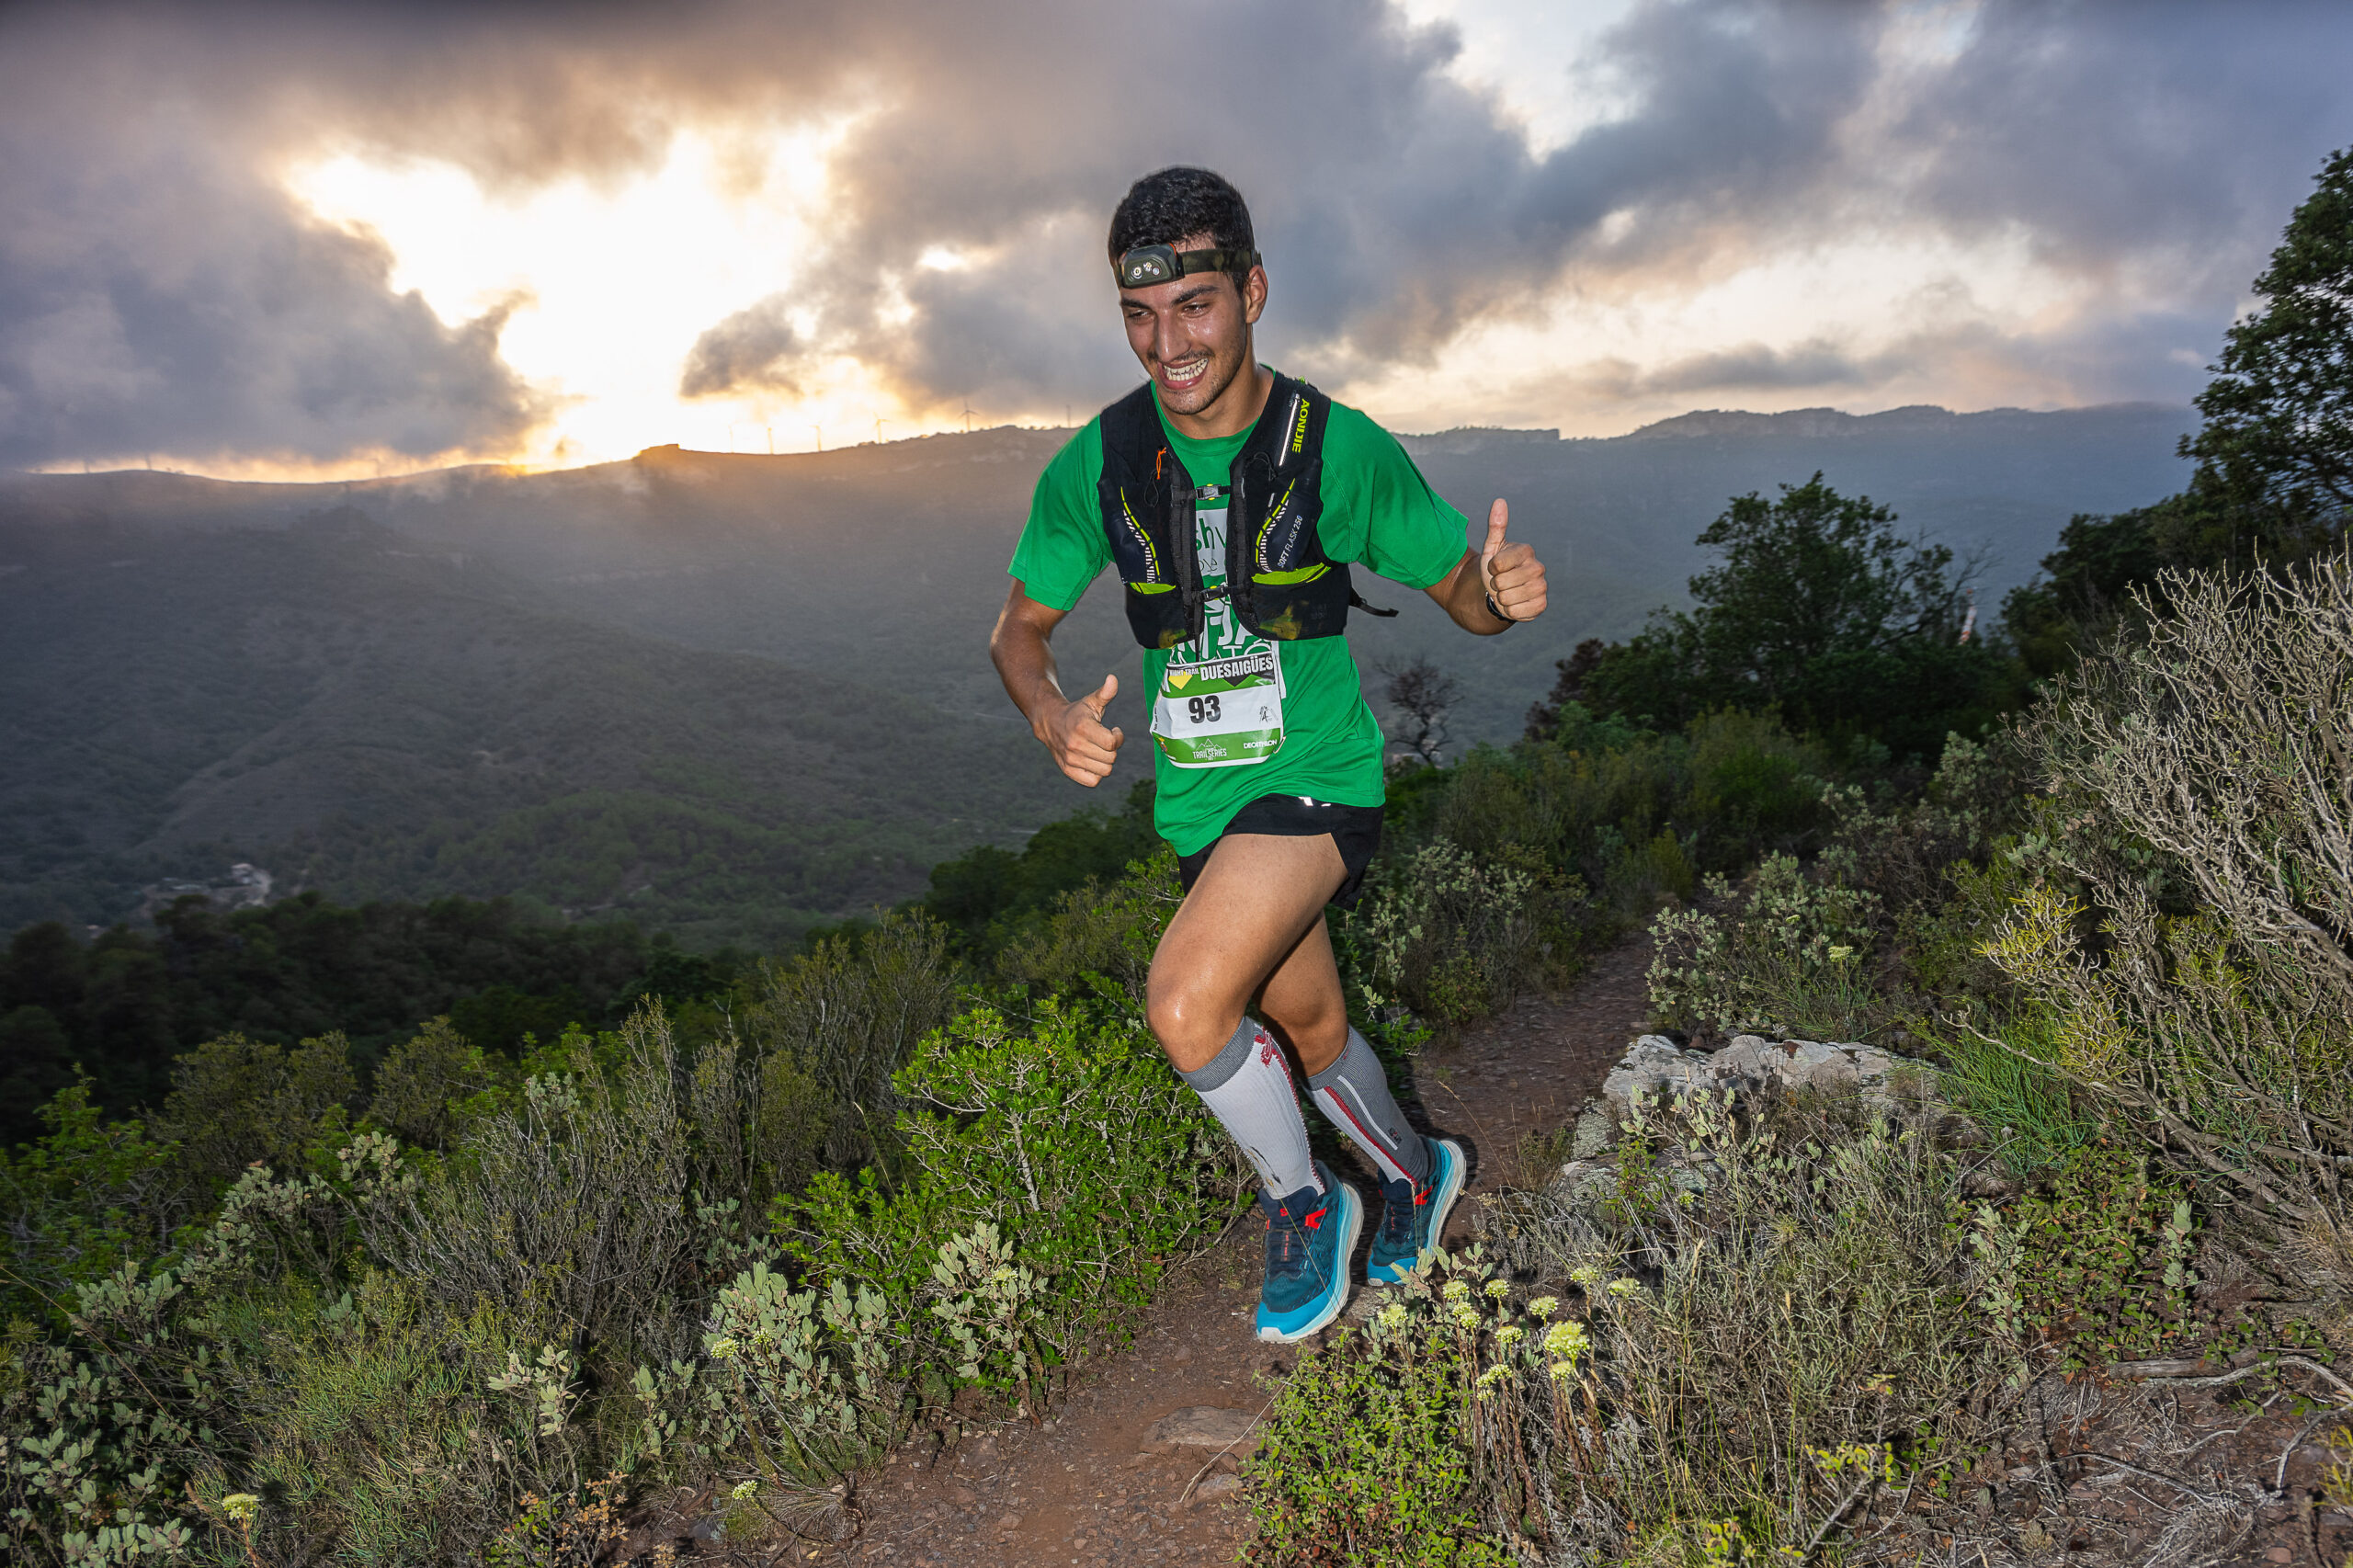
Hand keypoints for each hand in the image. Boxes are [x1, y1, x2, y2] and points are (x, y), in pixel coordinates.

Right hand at [1043, 673, 1123, 786]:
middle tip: (1105, 740)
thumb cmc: (1076, 712)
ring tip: (1098, 749)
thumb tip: (1113, 679)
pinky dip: (1097, 773)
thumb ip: (1105, 693)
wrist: (1049, 723)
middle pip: (1111, 758)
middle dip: (1112, 749)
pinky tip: (1093, 760)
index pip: (1112, 743)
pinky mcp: (1068, 771)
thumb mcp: (1091, 701)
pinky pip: (1094, 781)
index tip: (1114, 731)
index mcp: (1082, 728)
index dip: (1118, 737)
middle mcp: (1075, 746)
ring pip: (1105, 771)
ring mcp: (1070, 760)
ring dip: (1105, 761)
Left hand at [1479, 499, 1546, 622]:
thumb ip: (1496, 526)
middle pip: (1502, 582)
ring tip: (1506, 592)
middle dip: (1495, 585)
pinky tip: (1514, 604)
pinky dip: (1511, 611)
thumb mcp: (1491, 548)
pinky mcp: (1542, 605)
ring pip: (1508, 598)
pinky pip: (1518, 612)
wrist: (1501, 593)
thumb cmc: (1495, 568)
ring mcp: (1542, 587)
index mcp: (1526, 551)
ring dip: (1501, 599)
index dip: (1491, 568)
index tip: (1495, 567)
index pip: (1498, 564)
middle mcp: (1538, 567)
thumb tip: (1499, 501)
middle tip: (1501, 582)